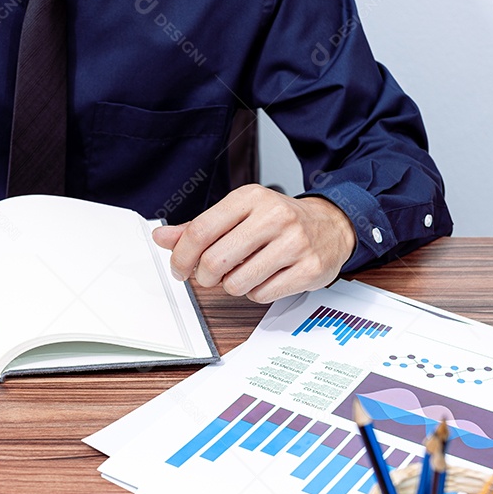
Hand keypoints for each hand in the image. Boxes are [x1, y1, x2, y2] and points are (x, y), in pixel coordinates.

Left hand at [152, 184, 355, 303]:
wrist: (331, 225)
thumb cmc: (277, 221)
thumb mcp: (238, 214)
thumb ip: (198, 228)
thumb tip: (161, 238)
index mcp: (250, 198)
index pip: (200, 231)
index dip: (181, 256)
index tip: (178, 268)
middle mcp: (274, 216)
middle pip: (214, 261)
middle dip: (204, 277)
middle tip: (209, 276)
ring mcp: (294, 244)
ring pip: (237, 284)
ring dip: (232, 286)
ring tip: (244, 272)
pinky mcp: (308, 269)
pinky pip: (262, 295)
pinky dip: (256, 293)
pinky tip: (265, 277)